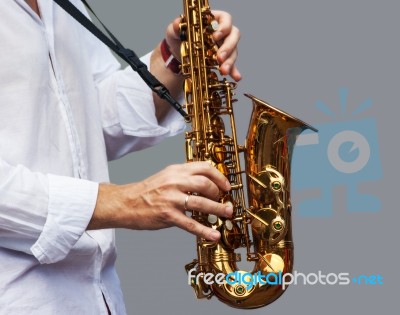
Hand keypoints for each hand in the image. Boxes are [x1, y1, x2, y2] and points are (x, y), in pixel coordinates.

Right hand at [89, 162, 232, 240]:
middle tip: (224, 201)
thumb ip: (184, 177)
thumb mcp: (166, 176)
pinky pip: (191, 224)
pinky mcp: (168, 215)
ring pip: (202, 203)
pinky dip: (205, 231)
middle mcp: (175, 182)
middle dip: (219, 193)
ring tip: (227, 214)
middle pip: (206, 184)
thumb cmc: (146, 191)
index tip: (226, 186)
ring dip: (218, 209)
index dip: (219, 177)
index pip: (204, 167)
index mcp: (176, 171)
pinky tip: (214, 235)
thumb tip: (206, 182)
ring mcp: (171, 199)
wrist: (125, 203)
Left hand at [165, 10, 241, 80]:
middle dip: (228, 47)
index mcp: (213, 20)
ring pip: (233, 51)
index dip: (224, 27)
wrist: (177, 54)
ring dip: (230, 61)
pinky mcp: (223, 60)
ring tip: (224, 71)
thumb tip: (177, 24)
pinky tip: (236, 77)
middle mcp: (222, 32)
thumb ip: (176, 27)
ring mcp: (224, 46)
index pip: (225, 19)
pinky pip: (232, 65)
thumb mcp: (174, 31)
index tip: (216, 37)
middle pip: (233, 35)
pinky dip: (234, 71)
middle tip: (220, 58)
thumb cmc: (179, 37)